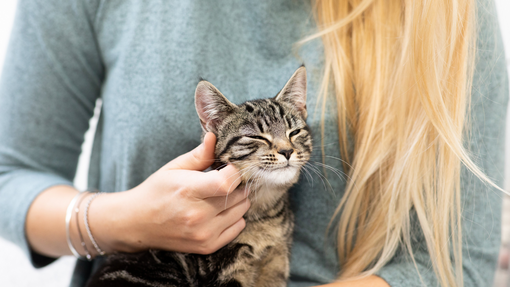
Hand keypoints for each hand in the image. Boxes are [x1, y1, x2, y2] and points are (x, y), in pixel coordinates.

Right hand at [92, 132, 249, 254]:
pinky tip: (219, 210)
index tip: (230, 166)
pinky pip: (239, 226)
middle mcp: (198, 215)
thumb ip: (199, 155)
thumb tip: (215, 137)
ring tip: (220, 195)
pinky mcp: (207, 246)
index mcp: (188, 191)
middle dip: (237, 184)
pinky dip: (235, 216)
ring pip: (242, 210)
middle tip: (225, 179)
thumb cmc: (156, 191)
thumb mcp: (173, 168)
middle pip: (239, 195)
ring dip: (237, 200)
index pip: (228, 182)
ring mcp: (204, 234)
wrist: (136, 224)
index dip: (235, 171)